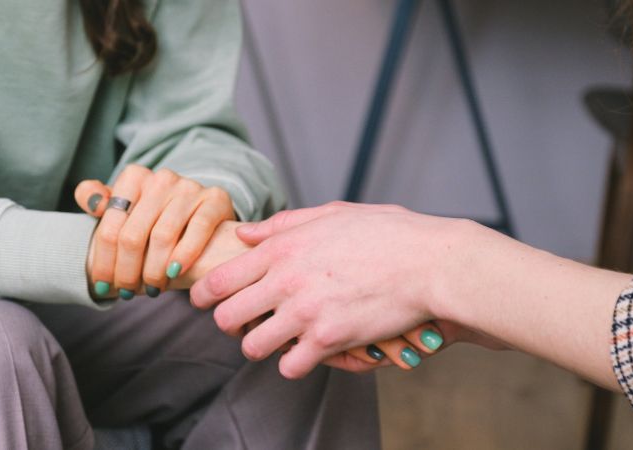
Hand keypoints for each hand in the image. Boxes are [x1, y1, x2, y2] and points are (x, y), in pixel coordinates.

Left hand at [75, 165, 234, 297]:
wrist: (200, 212)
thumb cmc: (154, 217)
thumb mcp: (124, 207)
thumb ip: (97, 199)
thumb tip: (92, 202)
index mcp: (134, 177)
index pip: (110, 226)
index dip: (103, 261)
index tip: (102, 286)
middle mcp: (161, 178)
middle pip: (133, 235)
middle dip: (127, 271)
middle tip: (127, 293)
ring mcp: (189, 187)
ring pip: (162, 236)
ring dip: (154, 271)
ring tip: (152, 289)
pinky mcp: (215, 199)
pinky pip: (198, 229)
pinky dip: (185, 254)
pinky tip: (175, 273)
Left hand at [190, 201, 476, 377]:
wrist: (430, 263)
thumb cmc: (386, 234)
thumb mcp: (332, 214)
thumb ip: (283, 224)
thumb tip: (245, 232)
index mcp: (282, 248)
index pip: (220, 279)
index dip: (203, 294)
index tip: (203, 301)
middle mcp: (286, 280)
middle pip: (226, 317)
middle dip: (229, 324)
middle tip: (243, 323)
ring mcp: (305, 312)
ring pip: (252, 346)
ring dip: (260, 346)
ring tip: (275, 340)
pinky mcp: (329, 340)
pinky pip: (290, 366)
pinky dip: (294, 363)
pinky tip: (305, 352)